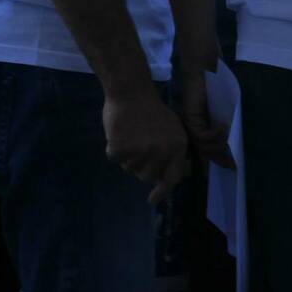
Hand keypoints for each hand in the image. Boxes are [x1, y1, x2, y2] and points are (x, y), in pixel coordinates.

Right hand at [102, 89, 188, 203]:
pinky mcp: (121, 149)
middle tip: (139, 145)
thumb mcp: (172, 128)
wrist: (132, 92)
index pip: (172, 177)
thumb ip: (173, 151)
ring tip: (131, 135)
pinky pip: (114, 159)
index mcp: (177, 146)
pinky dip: (114, 148)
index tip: (152, 200)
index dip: (162, 192)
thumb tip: (173, 175)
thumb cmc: (152, 109)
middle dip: (141, 166)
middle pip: (146, 176)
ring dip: (128, 157)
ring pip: (129, 168)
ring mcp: (140, 152)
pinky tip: (119, 133)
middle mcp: (161, 152)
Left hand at [180, 67, 234, 169]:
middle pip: (206, 153)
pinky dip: (215, 134)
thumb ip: (227, 124)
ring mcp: (191, 127)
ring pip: (203, 147)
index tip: (232, 167)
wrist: (203, 71)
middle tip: (234, 164)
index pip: (207, 152)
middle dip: (220, 159)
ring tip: (230, 140)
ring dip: (219, 145)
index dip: (219, 160)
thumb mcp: (223, 109)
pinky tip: (224, 126)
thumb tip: (238, 142)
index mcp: (200, 130)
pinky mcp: (191, 120)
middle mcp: (193, 131)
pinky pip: (202, 136)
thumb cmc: (215, 88)